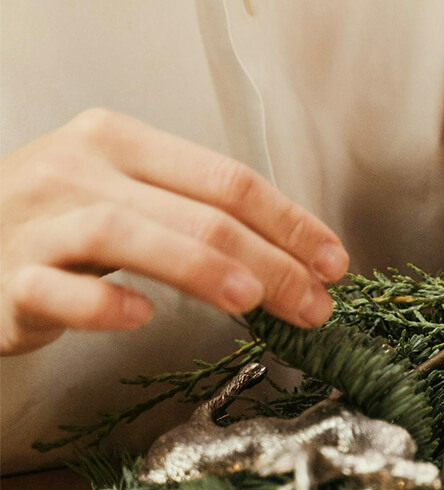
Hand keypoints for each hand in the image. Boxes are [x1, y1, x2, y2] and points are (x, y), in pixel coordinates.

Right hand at [1, 109, 348, 354]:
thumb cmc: (63, 224)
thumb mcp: (130, 193)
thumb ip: (198, 211)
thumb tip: (298, 254)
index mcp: (119, 141)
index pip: (226, 178)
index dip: (289, 221)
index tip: (332, 262)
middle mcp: (77, 170)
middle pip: (194, 209)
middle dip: (269, 258)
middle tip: (312, 303)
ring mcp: (37, 222)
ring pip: (126, 234)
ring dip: (200, 268)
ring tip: (252, 302)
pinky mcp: (8, 279)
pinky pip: (56, 289)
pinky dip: (101, 303)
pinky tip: (141, 317)